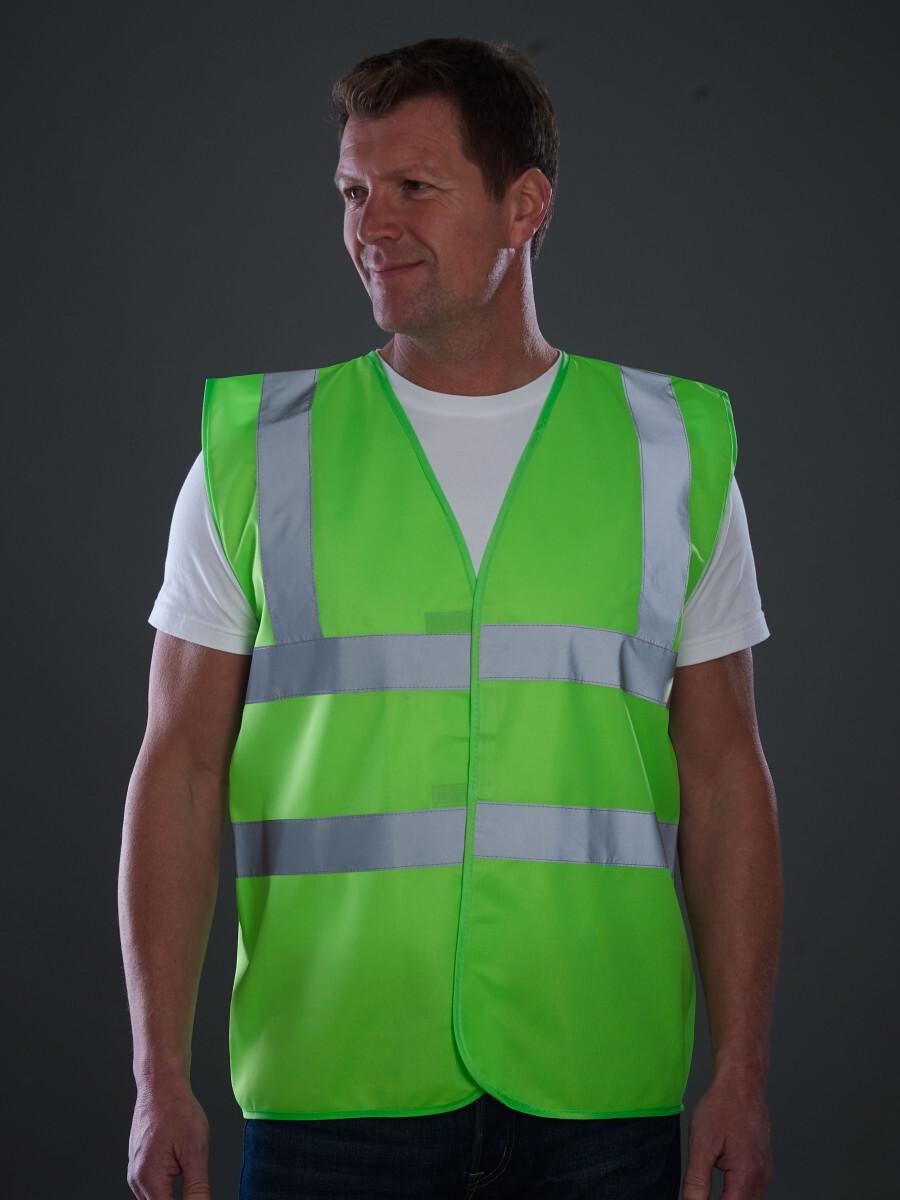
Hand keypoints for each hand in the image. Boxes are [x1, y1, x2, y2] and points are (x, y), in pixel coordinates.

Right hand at [127, 1082, 211, 1198]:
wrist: (160, 1086)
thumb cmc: (178, 1110)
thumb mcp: (196, 1151)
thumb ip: (197, 1188)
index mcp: (149, 1179)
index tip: (199, 1197)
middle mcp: (137, 1180)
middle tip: (194, 1183)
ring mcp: (135, 1173)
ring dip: (172, 1196)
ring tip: (188, 1176)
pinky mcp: (138, 1166)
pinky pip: (151, 1188)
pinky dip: (166, 1188)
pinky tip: (179, 1172)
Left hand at [682, 1075, 772, 1198]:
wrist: (742, 1084)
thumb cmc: (723, 1106)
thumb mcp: (701, 1143)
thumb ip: (697, 1181)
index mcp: (747, 1175)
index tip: (694, 1199)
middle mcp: (761, 1178)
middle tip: (698, 1189)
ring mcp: (764, 1174)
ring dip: (728, 1198)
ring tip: (709, 1175)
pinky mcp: (763, 1168)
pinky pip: (749, 1190)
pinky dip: (734, 1190)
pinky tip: (721, 1173)